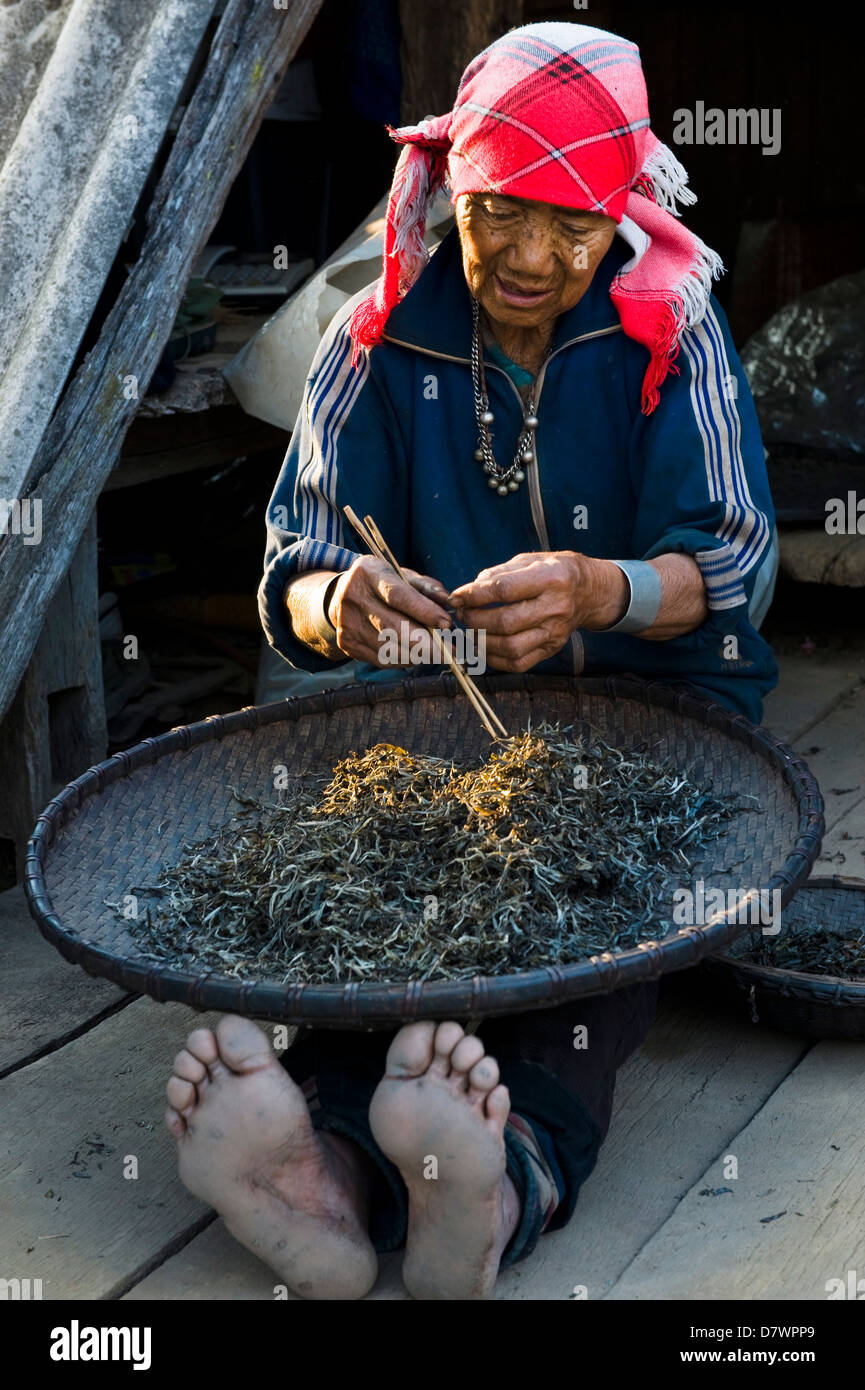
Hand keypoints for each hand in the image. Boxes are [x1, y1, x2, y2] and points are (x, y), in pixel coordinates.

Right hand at [330, 556, 451, 665]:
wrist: (341, 596)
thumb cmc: (381, 584)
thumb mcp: (402, 575)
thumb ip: (426, 587)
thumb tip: (447, 601)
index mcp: (368, 574)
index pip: (397, 596)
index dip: (424, 611)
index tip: (446, 623)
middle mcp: (353, 599)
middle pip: (392, 627)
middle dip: (426, 643)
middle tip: (450, 652)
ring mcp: (348, 624)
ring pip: (390, 649)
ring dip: (418, 655)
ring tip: (436, 652)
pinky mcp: (348, 644)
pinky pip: (383, 659)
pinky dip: (404, 660)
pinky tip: (416, 654)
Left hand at [449, 551, 627, 672]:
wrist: (589, 591)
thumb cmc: (553, 571)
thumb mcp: (529, 560)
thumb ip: (498, 574)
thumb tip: (468, 592)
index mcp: (551, 578)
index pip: (504, 590)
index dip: (474, 595)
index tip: (456, 597)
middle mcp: (556, 607)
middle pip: (505, 622)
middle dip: (474, 620)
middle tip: (462, 615)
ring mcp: (555, 632)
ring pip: (510, 647)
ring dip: (481, 642)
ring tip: (470, 631)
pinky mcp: (552, 649)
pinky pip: (518, 663)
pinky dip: (494, 659)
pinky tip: (483, 646)